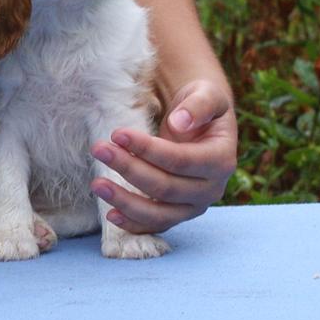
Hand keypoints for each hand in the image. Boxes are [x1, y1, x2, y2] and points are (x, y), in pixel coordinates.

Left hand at [90, 79, 237, 232]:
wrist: (198, 122)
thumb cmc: (199, 106)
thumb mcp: (206, 94)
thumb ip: (198, 105)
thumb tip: (180, 122)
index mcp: (221, 160)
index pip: (180, 160)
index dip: (147, 149)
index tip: (117, 133)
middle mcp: (211, 189)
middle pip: (165, 187)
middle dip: (129, 169)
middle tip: (98, 149)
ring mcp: (193, 206)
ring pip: (159, 214)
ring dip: (125, 201)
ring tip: (97, 184)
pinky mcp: (176, 214)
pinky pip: (155, 225)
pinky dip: (133, 224)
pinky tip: (110, 214)